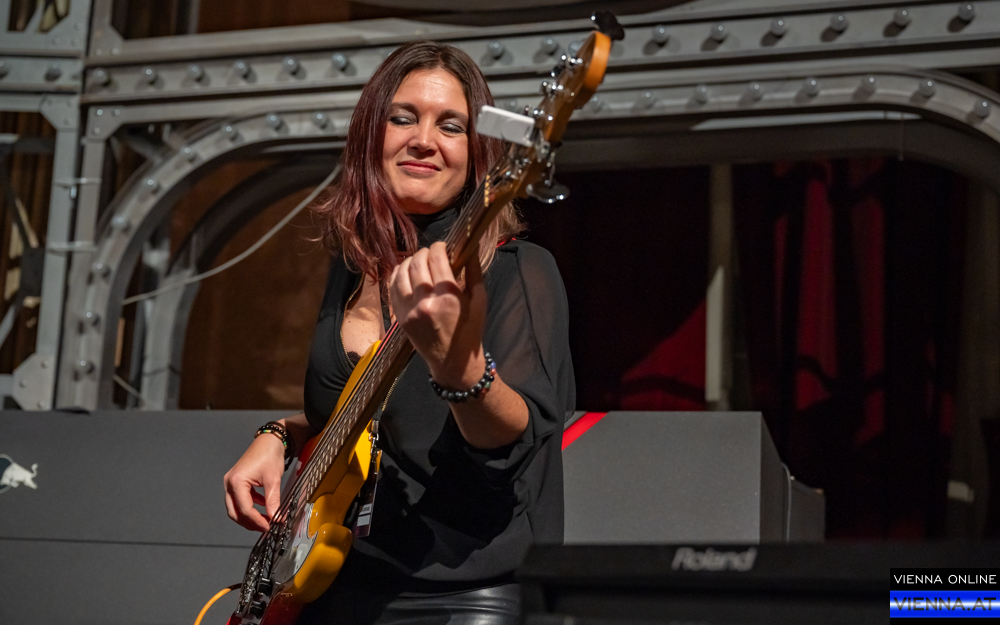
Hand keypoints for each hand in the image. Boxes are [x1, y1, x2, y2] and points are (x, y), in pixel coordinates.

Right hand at [223, 433, 283, 531]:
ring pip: (236, 507)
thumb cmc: (270, 455)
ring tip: (266, 520)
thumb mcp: (273, 480)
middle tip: (265, 528)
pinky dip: (250, 506)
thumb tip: (276, 518)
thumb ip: (273, 501)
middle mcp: (230, 483)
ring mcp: (231, 482)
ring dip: (249, 516)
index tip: (269, 527)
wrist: (270, 440)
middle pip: (234, 512)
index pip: (244, 509)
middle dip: (249, 522)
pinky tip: (264, 507)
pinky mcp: (236, 482)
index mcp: (236, 482)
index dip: (257, 521)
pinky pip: (240, 500)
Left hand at [389, 241, 486, 388]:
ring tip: (418, 260)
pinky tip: (405, 271)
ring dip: (409, 261)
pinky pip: (392, 288)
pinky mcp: (400, 318)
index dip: (438, 247)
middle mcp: (426, 302)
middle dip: (424, 252)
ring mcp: (410, 311)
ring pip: (401, 273)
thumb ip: (474, 271)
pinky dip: (397, 275)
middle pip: (417, 263)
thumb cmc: (470, 330)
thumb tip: (469, 247)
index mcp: (449, 297)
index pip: (437, 259)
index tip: (442, 246)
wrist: (453, 361)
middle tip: (431, 252)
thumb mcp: (479, 300)